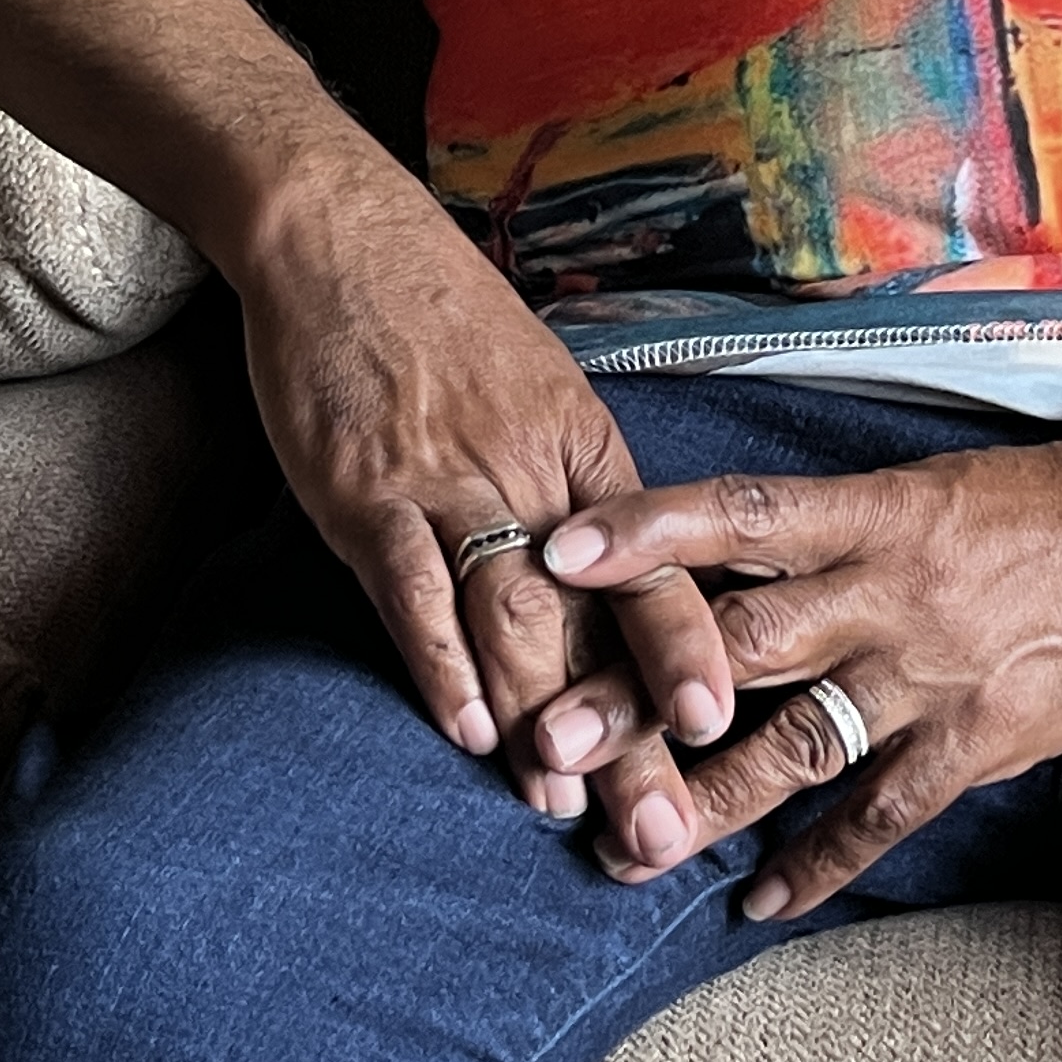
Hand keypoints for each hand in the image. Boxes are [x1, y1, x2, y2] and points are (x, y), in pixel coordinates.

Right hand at [233, 141, 737, 865]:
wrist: (341, 235)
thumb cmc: (441, 317)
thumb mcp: (536, 390)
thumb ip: (570, 485)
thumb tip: (608, 579)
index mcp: (584, 450)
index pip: (655, 569)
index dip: (686, 650)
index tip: (721, 731)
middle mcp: (532, 472)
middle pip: (592, 619)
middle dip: (627, 730)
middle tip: (658, 827)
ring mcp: (448, 481)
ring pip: (513, 615)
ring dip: (542, 717)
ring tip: (566, 804)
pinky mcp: (366, 490)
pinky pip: (411, 586)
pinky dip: (439, 660)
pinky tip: (466, 727)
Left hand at [532, 441, 1061, 914]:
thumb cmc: (1040, 502)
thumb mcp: (927, 486)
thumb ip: (832, 525)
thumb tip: (731, 547)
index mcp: (874, 512)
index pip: (740, 513)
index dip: (648, 530)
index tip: (560, 550)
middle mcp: (888, 591)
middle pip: (742, 642)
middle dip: (643, 693)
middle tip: (554, 732)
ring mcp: (929, 673)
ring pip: (795, 743)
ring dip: (705, 797)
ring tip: (628, 842)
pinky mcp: (974, 741)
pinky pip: (881, 814)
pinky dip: (818, 863)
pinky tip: (759, 899)